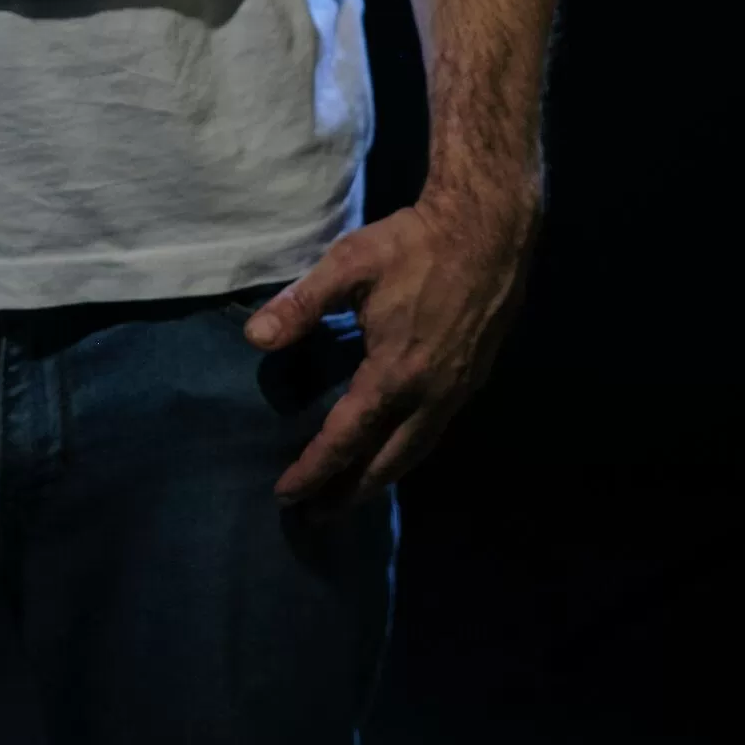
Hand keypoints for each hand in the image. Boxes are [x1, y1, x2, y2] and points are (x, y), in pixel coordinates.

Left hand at [242, 185, 540, 515]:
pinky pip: (434, 432)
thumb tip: (256, 338)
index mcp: (395, 374)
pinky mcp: (472, 378)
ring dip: (380, 477)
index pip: (346, 438)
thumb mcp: (348, 266)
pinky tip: (394, 448)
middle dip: (348, 492)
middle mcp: (430, 395)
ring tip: (351, 493)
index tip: (285, 493)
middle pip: (386, 462)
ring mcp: (457, 391)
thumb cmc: (414, 244)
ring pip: (415, 452)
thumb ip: (301, 305)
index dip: (314, 469)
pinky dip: (406, 452)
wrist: (488, 230)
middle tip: (315, 515)